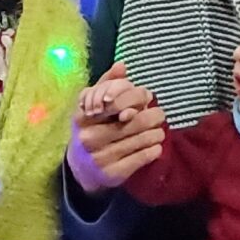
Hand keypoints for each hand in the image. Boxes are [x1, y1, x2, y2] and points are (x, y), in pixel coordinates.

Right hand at [68, 63, 166, 193]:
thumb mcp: (92, 105)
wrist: (80, 168)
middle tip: (159, 115)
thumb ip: (106, 84)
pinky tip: (155, 146)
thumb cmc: (91, 129)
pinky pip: (142, 158)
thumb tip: (122, 66)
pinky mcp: (113, 173)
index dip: (135, 99)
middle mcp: (89, 137)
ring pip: (141, 139)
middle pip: (134, 121)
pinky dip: (154, 150)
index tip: (145, 99)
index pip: (116, 101)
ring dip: (156, 133)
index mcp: (83, 117)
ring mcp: (100, 157)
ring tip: (159, 131)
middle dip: (152, 116)